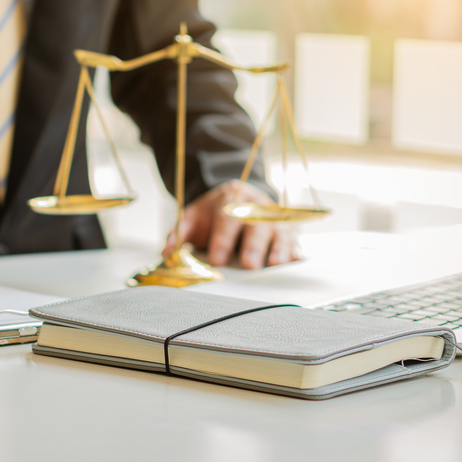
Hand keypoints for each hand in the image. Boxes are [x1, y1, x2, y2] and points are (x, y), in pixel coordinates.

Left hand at [162, 180, 300, 268]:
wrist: (235, 197)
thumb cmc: (213, 213)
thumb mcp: (193, 217)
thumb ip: (179, 233)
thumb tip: (166, 252)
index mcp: (229, 198)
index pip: (226, 218)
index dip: (222, 238)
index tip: (217, 258)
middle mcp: (254, 205)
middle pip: (255, 223)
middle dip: (252, 245)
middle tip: (249, 264)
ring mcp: (272, 216)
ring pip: (278, 230)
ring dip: (277, 247)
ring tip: (275, 264)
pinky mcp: (285, 228)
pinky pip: (293, 238)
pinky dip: (294, 249)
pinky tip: (295, 260)